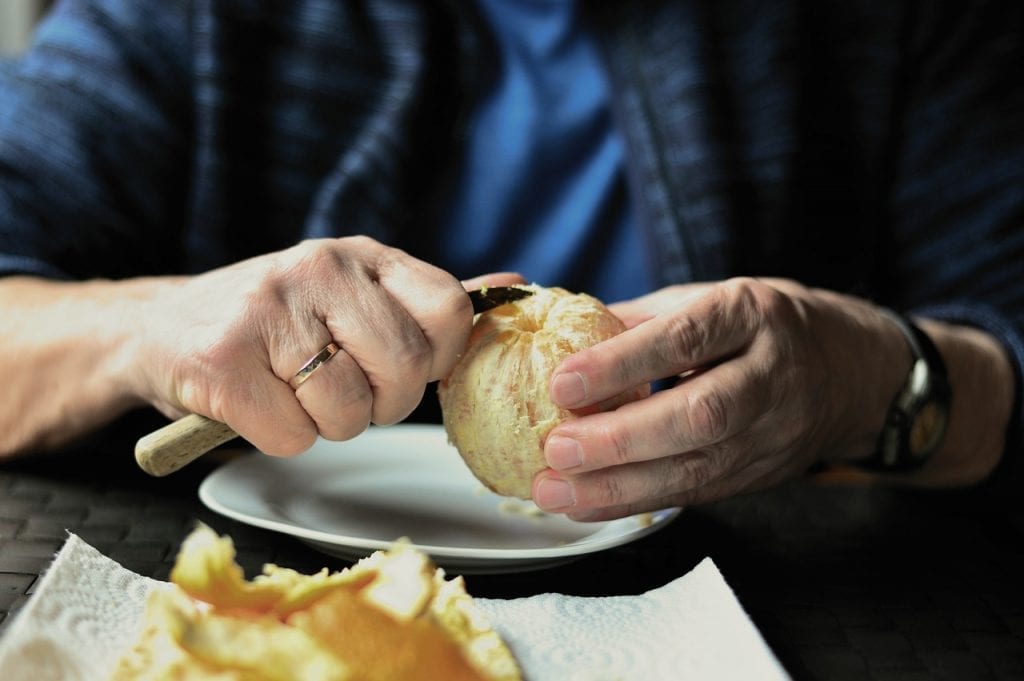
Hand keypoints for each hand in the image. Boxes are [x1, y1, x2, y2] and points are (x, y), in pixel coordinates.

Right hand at [128, 236, 519, 455]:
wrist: (162, 329)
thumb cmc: (275, 324)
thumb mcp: (354, 297)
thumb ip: (430, 303)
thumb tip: (518, 287)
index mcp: (362, 255)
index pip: (450, 311)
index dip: (432, 359)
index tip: (393, 366)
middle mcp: (319, 266)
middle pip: (404, 370)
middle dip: (380, 403)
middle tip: (341, 389)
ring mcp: (266, 308)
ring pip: (348, 412)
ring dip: (325, 424)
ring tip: (291, 391)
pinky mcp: (221, 359)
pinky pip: (292, 436)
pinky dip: (279, 437)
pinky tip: (255, 402)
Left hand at [531, 277, 908, 519]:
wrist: (854, 372)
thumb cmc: (766, 326)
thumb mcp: (714, 298)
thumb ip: (644, 319)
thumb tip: (564, 333)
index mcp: (751, 314)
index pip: (685, 339)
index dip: (622, 364)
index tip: (562, 383)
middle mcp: (770, 374)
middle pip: (699, 414)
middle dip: (621, 439)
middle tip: (556, 448)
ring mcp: (774, 432)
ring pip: (699, 467)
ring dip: (619, 487)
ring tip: (556, 490)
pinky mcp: (764, 474)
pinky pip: (698, 494)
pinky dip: (637, 503)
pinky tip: (587, 505)